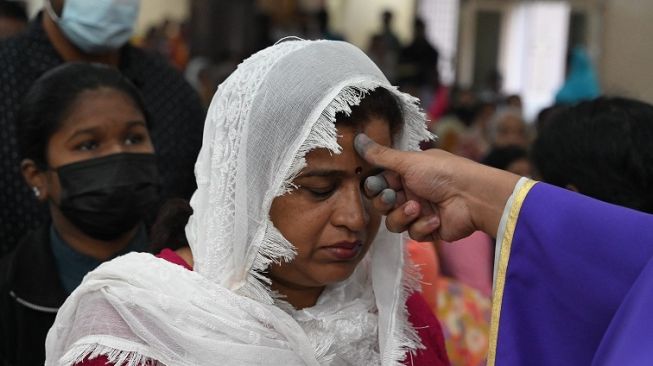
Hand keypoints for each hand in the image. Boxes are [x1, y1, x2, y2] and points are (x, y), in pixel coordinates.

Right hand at [355, 134, 519, 240]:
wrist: (472, 196)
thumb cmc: (442, 172)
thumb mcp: (408, 162)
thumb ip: (380, 155)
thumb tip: (357, 138)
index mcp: (406, 173)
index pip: (378, 184)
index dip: (374, 187)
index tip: (375, 185)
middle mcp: (411, 192)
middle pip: (382, 205)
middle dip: (386, 202)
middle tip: (395, 197)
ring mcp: (420, 212)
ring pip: (394, 223)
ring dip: (404, 216)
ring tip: (419, 208)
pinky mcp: (429, 230)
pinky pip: (413, 234)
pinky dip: (423, 227)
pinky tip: (435, 219)